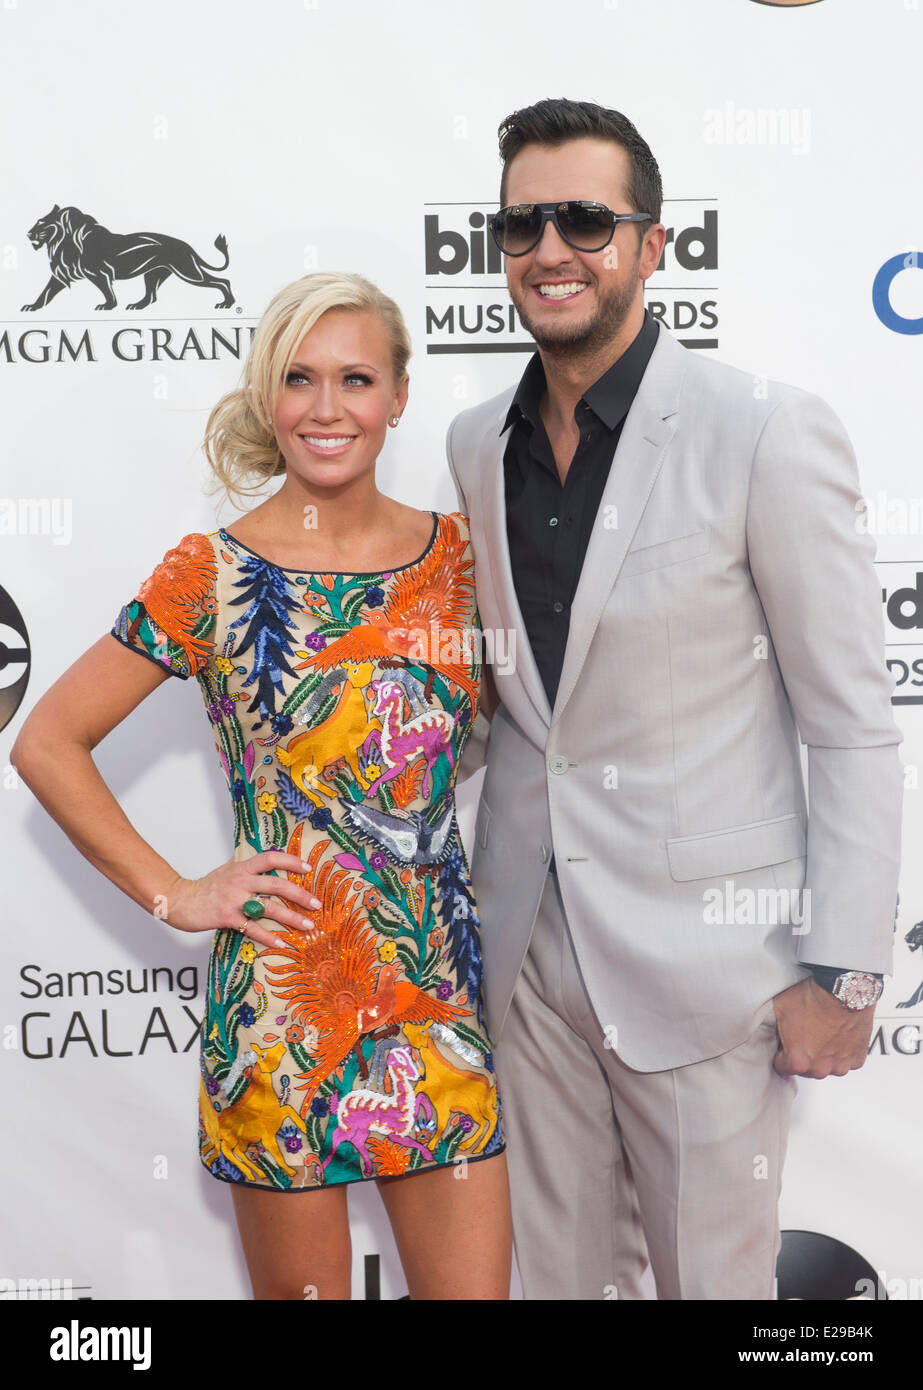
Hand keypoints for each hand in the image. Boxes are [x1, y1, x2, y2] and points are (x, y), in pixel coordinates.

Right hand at [163, 850, 321, 950]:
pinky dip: (268, 936)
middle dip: (300, 894)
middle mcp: (240, 881)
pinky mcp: (227, 917)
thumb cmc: (206, 887)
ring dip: (291, 917)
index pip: (271, 858)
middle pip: (277, 884)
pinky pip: (252, 928)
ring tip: (307, 926)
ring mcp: (234, 899)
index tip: (308, 869)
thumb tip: (271, 864)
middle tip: (316, 904)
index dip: (291, 861)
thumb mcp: (228, 870)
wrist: (179, 899)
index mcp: (242, 867)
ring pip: (269, 907)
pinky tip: (281, 943)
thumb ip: (248, 869)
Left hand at [770, 976, 875, 1078]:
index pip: (783, 1067)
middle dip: (803, 1055)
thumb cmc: (812, 997)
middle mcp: (820, 1068)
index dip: (782, 1053)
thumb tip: (767, 1032)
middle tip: (805, 1035)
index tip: (785, 1044)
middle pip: (806, 1069)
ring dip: (824, 1055)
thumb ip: (772, 1030)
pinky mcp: (858, 1058)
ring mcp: (841, 1065)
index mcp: (798, 1061)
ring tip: (823, 1033)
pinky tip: (838, 1035)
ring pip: (827, 1066)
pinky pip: (847, 1061)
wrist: (841, 987)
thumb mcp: (779, 1010)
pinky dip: (843, 1051)